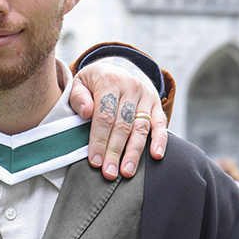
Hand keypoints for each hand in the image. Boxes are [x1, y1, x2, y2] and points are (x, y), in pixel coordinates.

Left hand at [69, 57, 167, 179]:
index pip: (104, 115)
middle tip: (109, 173)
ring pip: (141, 127)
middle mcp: (130, 87)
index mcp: (109, 81)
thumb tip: (85, 112)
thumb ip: (78, 97)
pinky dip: (160, 140)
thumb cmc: (94, 80)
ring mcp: (146, 96)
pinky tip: (156, 156)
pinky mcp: (156, 103)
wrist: (118, 65)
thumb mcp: (80, 82)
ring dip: (134, 152)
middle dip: (115, 151)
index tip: (95, 160)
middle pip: (123, 125)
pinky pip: (160, 123)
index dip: (99, 139)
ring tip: (127, 172)